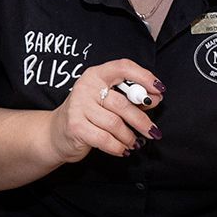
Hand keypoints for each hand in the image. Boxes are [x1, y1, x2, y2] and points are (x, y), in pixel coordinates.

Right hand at [46, 60, 165, 163]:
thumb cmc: (89, 115)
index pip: (123, 67)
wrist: (56, 133)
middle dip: (142, 120)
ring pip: (115, 124)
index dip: (144, 77)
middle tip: (153, 132)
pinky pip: (105, 139)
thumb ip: (131, 97)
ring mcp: (78, 106)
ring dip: (129, 137)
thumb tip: (156, 98)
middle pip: (122, 103)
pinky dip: (118, 147)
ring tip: (133, 143)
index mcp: (97, 74)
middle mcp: (86, 87)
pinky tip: (122, 149)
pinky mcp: (75, 126)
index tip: (160, 90)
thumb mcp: (109, 101)